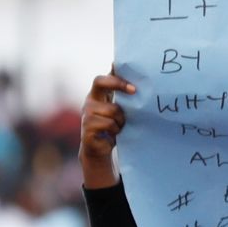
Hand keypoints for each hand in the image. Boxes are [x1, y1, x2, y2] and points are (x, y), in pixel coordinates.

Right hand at [80, 72, 133, 188]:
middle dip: (118, 83)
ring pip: (112, 109)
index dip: (117, 77)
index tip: (133, 84)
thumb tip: (140, 82)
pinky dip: (116, 129)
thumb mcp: (118, 110)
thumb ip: (123, 97)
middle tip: (134, 91)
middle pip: (100, 82)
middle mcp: (90, 101)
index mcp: (97, 94)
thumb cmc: (112, 126)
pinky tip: (114, 133)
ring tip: (121, 125)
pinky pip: (109, 124)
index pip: (104, 77)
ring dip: (121, 119)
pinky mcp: (87, 127)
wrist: (99, 149)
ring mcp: (87, 113)